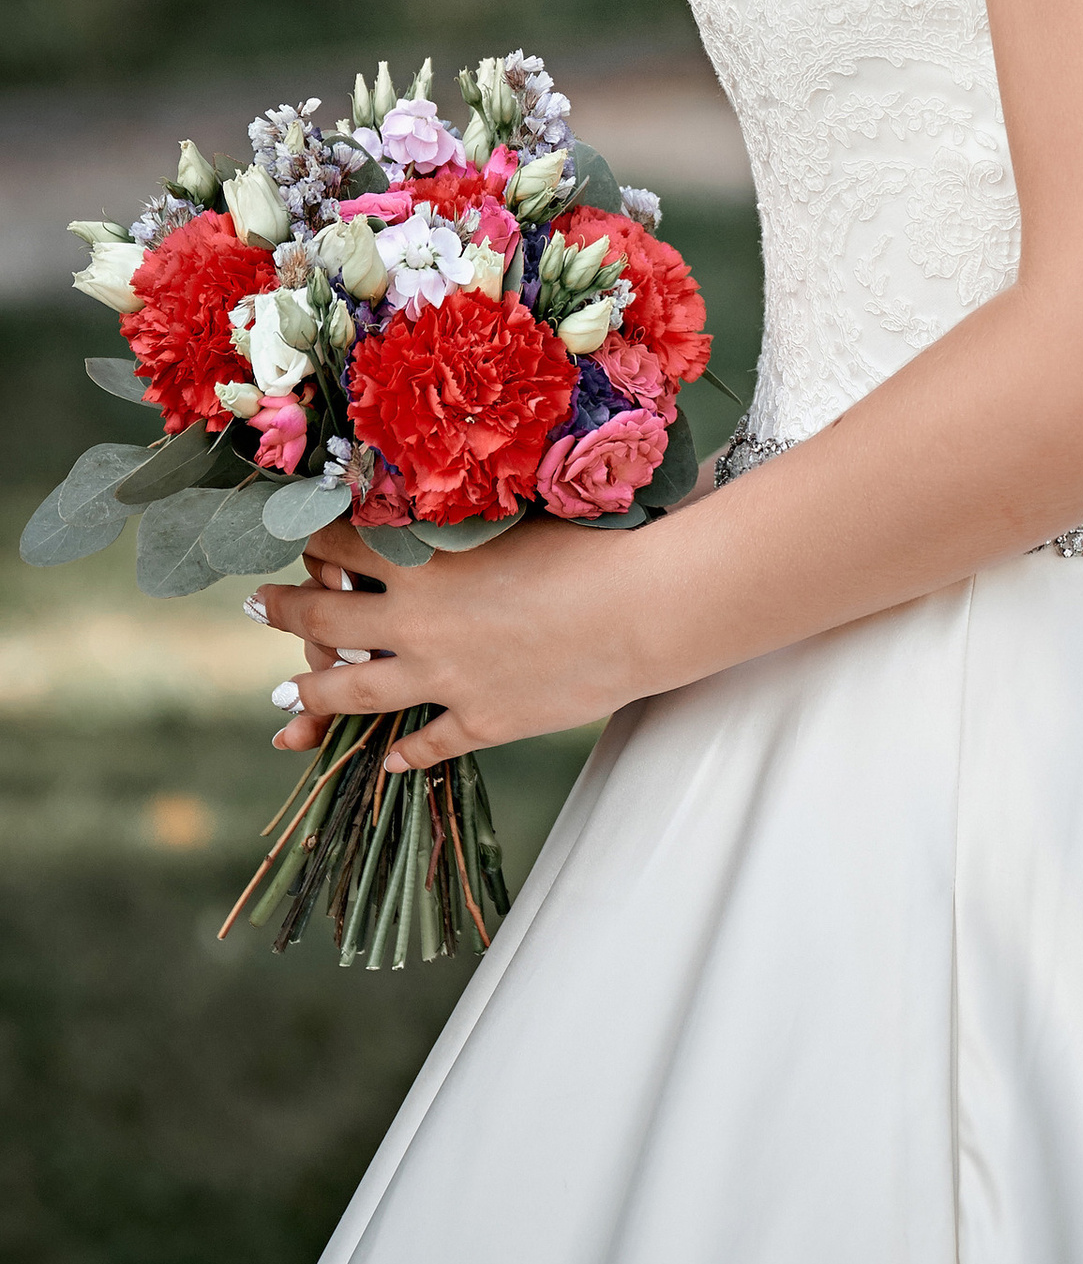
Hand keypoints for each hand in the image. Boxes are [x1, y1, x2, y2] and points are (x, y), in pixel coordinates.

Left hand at [252, 514, 653, 772]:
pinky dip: (404, 753)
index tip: (301, 536)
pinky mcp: (481, 721)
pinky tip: (388, 761)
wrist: (643, 608)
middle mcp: (420, 622)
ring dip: (315, 692)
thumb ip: (462, 517)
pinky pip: (427, 744)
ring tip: (286, 695)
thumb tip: (430, 502)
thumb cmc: (594, 542)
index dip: (315, 538)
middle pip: (328, 618)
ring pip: (356, 691)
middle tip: (259, 603)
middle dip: (287, 608)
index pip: (342, 543)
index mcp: (426, 561)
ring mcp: (445, 679)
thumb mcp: (515, 515)